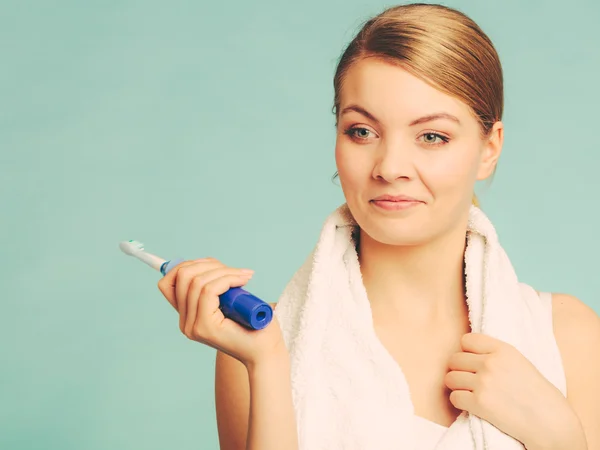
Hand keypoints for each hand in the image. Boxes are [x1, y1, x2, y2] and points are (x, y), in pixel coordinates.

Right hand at [157, 257, 286, 367]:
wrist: (266, 352)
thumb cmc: (255, 325)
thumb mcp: (230, 301)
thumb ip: (215, 287)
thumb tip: (208, 263)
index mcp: (188, 316)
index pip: (168, 283)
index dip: (187, 265)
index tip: (213, 264)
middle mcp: (185, 323)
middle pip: (182, 276)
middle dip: (209, 264)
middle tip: (235, 271)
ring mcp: (193, 326)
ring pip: (197, 281)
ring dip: (224, 271)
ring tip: (244, 276)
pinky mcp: (205, 327)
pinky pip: (209, 290)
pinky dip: (227, 278)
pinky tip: (243, 280)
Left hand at [444, 333, 573, 445]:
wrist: (549, 420)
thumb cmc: (537, 393)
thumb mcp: (519, 362)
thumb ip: (495, 354)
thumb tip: (468, 352)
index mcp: (503, 350)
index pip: (467, 340)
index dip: (466, 352)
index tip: (472, 362)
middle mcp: (491, 363)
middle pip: (454, 360)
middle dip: (458, 370)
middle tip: (468, 380)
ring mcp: (484, 383)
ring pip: (450, 378)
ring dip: (456, 386)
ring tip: (467, 392)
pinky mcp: (479, 403)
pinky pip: (454, 397)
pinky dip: (459, 402)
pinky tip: (470, 404)